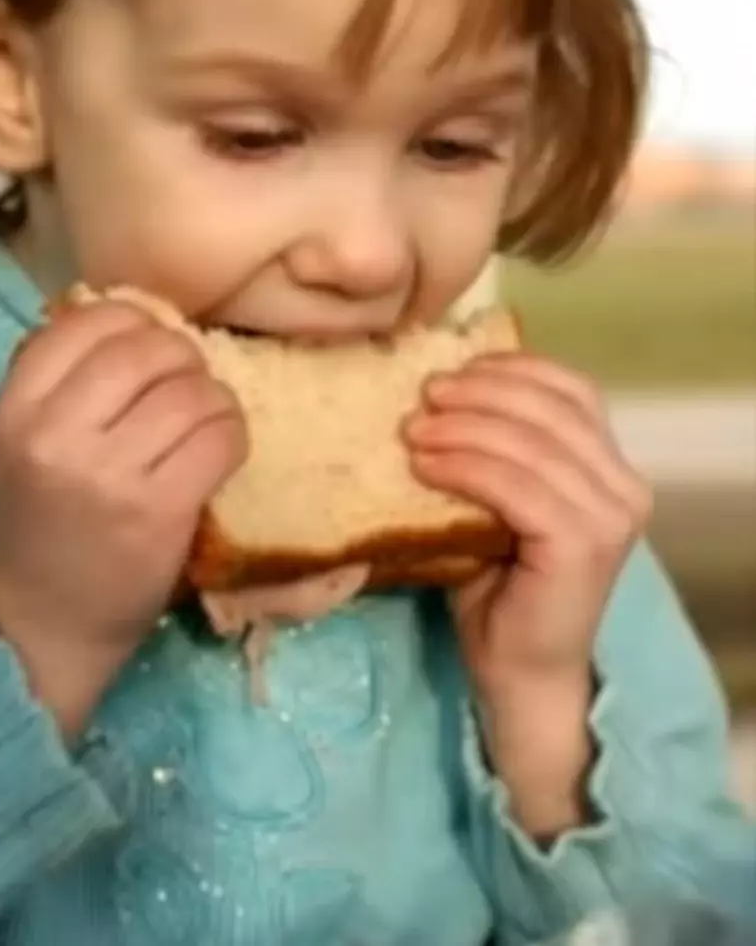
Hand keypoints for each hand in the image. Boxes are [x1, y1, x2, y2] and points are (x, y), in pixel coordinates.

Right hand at [0, 300, 246, 737]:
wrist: (43, 627)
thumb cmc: (40, 528)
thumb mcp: (22, 446)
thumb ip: (63, 384)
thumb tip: (140, 319)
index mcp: (14, 411)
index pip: (83, 323)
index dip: (131, 319)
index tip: (149, 342)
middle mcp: (55, 435)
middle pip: (144, 350)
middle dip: (180, 355)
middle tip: (188, 378)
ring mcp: (109, 474)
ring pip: (190, 392)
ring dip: (214, 397)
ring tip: (207, 417)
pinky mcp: (159, 511)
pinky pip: (219, 439)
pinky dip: (233, 434)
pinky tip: (221, 448)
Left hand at [401, 352, 651, 834]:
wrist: (517, 668)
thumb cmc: (499, 585)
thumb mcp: (499, 500)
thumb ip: (496, 449)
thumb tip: (439, 388)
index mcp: (612, 466)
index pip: (571, 389)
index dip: (512, 369)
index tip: (454, 368)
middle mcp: (625, 486)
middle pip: (548, 410)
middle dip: (479, 393)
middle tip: (424, 396)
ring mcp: (609, 516)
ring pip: (528, 445)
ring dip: (462, 428)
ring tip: (412, 430)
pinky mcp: (582, 544)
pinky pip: (513, 485)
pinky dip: (464, 467)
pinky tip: (424, 466)